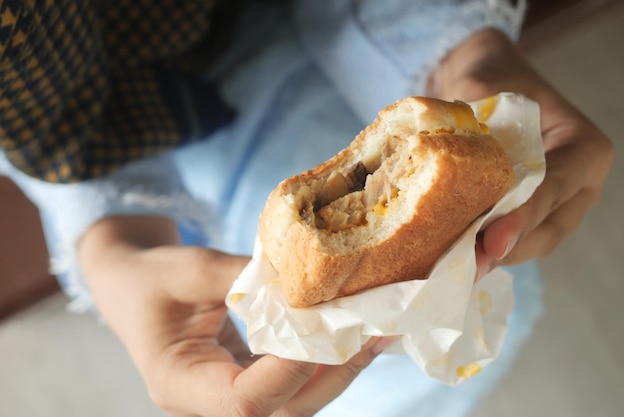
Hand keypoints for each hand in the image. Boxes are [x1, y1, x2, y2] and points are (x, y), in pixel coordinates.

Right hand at [80, 216, 393, 416]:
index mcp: (179, 385)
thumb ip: (244, 276)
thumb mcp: (190, 269)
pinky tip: (352, 330)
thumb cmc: (150, 277)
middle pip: (283, 410)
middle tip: (372, 329)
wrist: (131, 285)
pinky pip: (293, 380)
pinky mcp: (248, 378)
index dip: (289, 371)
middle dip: (333, 372)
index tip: (324, 324)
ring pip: (296, 400)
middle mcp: (207, 403)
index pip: (244, 402)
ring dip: (339, 366)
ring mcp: (230, 395)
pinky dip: (325, 357)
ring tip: (375, 327)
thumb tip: (304, 277)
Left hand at [430, 29, 613, 278]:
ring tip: (453, 266)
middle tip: (465, 265)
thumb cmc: (492, 78)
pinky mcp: (530, 214)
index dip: (522, 218)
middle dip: (505, 249)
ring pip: (530, 242)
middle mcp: (579, 182)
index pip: (554, 188)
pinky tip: (451, 256)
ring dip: (492, 256)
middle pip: (548, 230)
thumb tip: (445, 160)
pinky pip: (512, 239)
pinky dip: (484, 248)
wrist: (487, 80)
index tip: (490, 240)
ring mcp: (558, 203)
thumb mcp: (483, 87)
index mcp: (583, 147)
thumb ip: (470, 120)